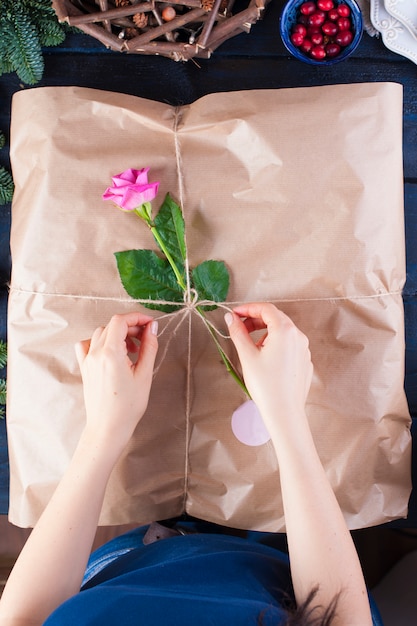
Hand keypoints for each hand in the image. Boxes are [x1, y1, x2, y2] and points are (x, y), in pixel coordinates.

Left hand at [75, 312, 157, 451]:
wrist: (108, 427)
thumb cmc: (127, 406)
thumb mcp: (144, 375)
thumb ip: (149, 347)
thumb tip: (152, 328)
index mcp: (110, 353)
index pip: (120, 321)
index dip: (137, 317)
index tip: (150, 323)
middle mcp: (95, 353)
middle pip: (111, 325)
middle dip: (130, 326)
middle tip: (146, 337)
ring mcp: (87, 360)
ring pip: (100, 333)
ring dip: (118, 334)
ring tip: (133, 349)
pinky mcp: (85, 368)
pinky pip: (87, 345)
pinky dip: (99, 342)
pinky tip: (112, 352)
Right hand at [225, 303, 312, 428]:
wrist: (284, 412)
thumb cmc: (265, 385)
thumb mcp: (247, 356)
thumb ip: (238, 332)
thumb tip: (231, 317)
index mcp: (285, 331)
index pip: (266, 309)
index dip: (248, 308)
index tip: (235, 314)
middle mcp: (298, 336)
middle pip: (276, 318)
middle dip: (256, 319)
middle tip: (239, 327)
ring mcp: (304, 349)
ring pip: (283, 332)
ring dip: (265, 332)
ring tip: (251, 347)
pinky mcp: (305, 361)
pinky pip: (289, 345)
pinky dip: (275, 344)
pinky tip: (265, 359)